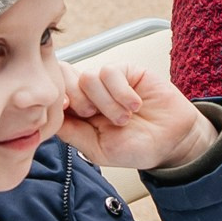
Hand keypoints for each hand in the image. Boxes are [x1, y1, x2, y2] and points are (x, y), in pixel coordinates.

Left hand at [58, 61, 215, 171]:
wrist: (172, 142)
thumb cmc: (136, 149)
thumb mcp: (98, 149)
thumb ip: (73, 133)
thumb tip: (49, 119)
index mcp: (78, 112)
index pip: (56, 94)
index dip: (56, 99)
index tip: (65, 109)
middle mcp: (90, 94)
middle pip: (65, 77)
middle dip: (77, 98)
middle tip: (93, 115)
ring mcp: (109, 81)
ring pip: (88, 77)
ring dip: (105, 102)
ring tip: (124, 118)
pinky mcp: (128, 71)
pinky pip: (111, 72)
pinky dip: (121, 92)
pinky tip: (135, 105)